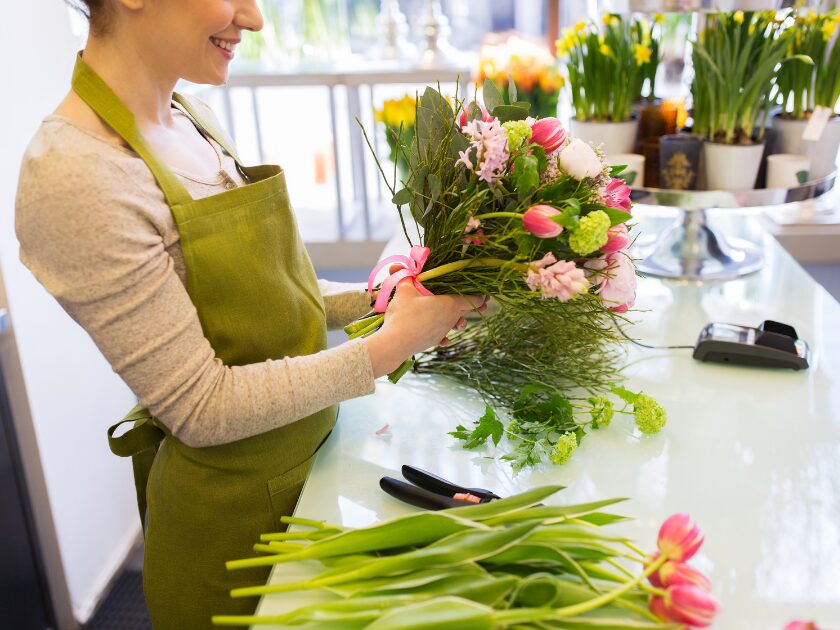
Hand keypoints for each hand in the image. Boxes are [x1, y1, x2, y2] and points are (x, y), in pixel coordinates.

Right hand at [364, 276, 486, 377]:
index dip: (481, 295)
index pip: (473, 299)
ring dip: (456, 318)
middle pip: (466, 310)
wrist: (395, 343)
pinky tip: (441, 334)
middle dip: (469, 305)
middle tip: (475, 300)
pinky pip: (444, 334)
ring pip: (456, 323)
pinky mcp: (434, 340)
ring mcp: (443, 331)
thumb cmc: (403, 315)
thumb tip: (396, 265)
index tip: (485, 293)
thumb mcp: (404, 291)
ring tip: (453, 315)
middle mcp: (451, 319)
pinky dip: (444, 332)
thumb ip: (404, 276)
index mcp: (450, 304)